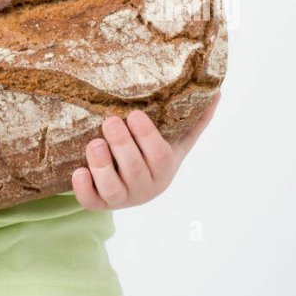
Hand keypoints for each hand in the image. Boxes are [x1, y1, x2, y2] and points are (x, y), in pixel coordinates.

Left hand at [70, 91, 221, 210]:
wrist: (131, 186)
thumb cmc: (153, 156)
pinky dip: (84, 189)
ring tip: (94, 143)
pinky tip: (79, 171)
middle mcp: (145, 188)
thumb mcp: (175, 141)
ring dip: (102, 165)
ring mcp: (121, 198)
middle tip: (110, 121)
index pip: (159, 156)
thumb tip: (216, 91)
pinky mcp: (98, 204)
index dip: (147, 137)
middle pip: (135, 170)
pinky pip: (91, 202)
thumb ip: (194, 121)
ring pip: (112, 188)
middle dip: (122, 145)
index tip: (135, 114)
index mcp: (164, 170)